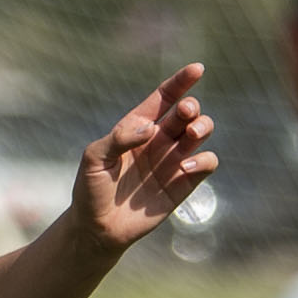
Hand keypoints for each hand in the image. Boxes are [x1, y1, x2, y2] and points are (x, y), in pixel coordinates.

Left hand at [72, 64, 217, 250]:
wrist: (97, 228)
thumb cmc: (91, 189)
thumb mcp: (94, 157)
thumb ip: (120, 138)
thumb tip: (150, 128)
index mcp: (137, 126)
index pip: (164, 98)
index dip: (181, 82)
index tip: (197, 69)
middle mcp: (158, 140)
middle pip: (186, 114)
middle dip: (191, 108)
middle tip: (185, 113)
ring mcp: (172, 162)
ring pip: (200, 133)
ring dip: (203, 127)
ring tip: (192, 133)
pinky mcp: (182, 185)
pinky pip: (206, 164)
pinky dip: (204, 160)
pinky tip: (186, 167)